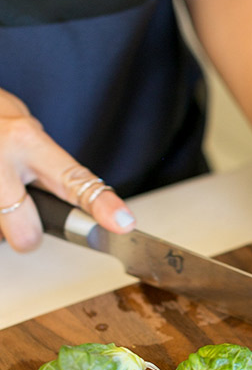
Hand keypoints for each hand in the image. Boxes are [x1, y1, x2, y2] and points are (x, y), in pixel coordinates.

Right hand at [0, 87, 134, 251]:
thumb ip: (52, 169)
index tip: (123, 224)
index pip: (74, 180)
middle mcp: (2, 157)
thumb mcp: (29, 136)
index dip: (102, 205)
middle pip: (25, 233)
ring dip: (0, 221)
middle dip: (25, 233)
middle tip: (21, 211)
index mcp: (29, 142)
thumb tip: (91, 208)